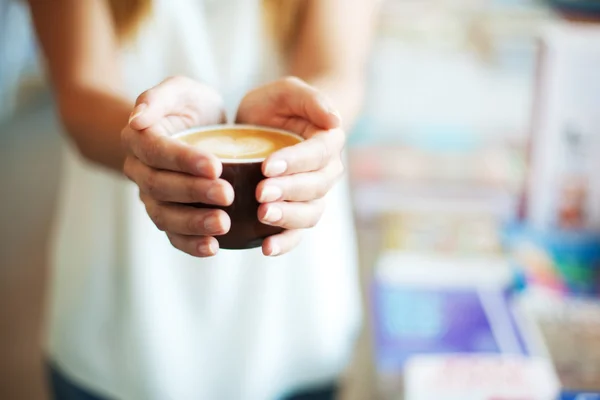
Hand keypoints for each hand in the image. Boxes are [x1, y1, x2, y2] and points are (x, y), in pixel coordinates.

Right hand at [122, 76, 232, 256]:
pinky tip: (214, 247)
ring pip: (164, 216)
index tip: (216, 166)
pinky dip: (191, 245)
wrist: (200, 131)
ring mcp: (152, 198)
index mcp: (139, 139)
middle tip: (227, 194)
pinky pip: (173, 236)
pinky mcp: (168, 217)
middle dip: (194, 193)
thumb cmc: (192, 108)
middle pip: (160, 187)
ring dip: (193, 223)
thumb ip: (159, 96)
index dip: (183, 161)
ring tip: (223, 224)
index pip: (157, 151)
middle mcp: (140, 171)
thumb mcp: (181, 90)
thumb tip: (137, 120)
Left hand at [236, 77, 345, 256]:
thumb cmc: (277, 106)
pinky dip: (285, 243)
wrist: (268, 125)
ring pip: (310, 213)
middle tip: (261, 193)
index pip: (318, 154)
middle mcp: (326, 171)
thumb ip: (310, 97)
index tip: (267, 165)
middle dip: (290, 192)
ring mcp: (313, 195)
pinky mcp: (296, 212)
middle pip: (316, 187)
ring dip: (288, 218)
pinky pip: (297, 233)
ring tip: (263, 216)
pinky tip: (265, 248)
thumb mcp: (287, 91)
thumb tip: (335, 120)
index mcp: (328, 141)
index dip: (296, 162)